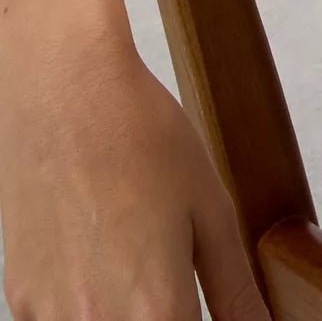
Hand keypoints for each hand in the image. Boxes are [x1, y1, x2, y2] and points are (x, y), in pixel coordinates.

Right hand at [0, 40, 272, 320]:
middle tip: (172, 282)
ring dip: (126, 317)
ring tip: (136, 269)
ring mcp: (50, 319)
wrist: (63, 91)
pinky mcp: (20, 302)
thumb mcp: (210, 208)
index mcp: (154, 310)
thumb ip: (234, 289)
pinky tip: (99, 267)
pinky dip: (84, 312)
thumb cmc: (140, 135)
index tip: (205, 310)